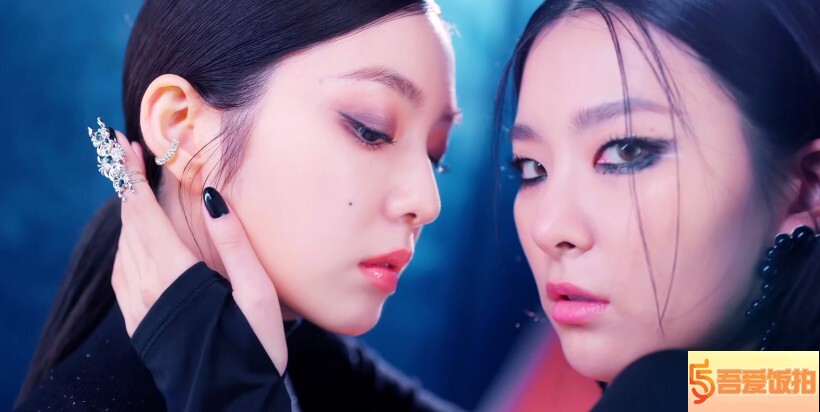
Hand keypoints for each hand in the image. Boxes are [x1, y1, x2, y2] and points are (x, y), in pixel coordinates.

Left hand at [111, 131, 287, 373]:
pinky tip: (134, 242)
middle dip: (125, 187)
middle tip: (126, 154)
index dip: (132, 179)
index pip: (143, 216)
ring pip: (123, 249)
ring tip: (134, 190)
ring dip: (126, 216)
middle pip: (129, 227)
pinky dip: (125, 246)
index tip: (127, 147)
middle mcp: (148, 289)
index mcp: (175, 276)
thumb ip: (234, 242)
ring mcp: (139, 308)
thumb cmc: (254, 346)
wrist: (231, 400)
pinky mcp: (139, 323)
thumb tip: (210, 195)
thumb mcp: (256, 292)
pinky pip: (122, 275)